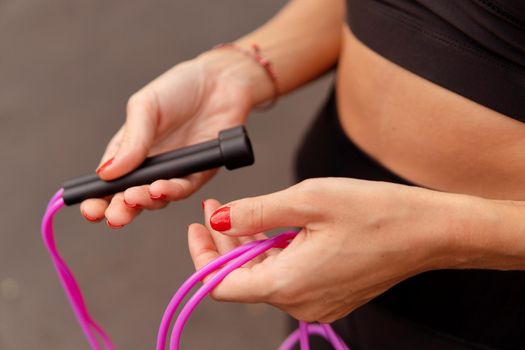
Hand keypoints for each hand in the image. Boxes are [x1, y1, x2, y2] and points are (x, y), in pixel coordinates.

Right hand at [80, 50, 268, 226]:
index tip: (89, 209)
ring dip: (145, 202)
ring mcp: (175, 172)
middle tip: (113, 215)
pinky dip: (172, 191)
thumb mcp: (146, 107)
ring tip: (134, 199)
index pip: (110, 182)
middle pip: (131, 197)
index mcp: (130, 151)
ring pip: (157, 198)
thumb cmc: (179, 88)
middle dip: (119, 209)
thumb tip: (107, 172)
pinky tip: (160, 189)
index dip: (98, 199)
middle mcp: (151, 167)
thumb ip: (131, 139)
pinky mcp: (200, 173)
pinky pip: (185, 188)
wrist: (220, 81)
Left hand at [189, 178, 472, 322]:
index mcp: (288, 283)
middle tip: (218, 208)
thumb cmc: (377, 212)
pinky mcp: (329, 295)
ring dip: (250, 246)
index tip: (197, 226)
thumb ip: (255, 212)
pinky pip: (288, 277)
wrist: (429, 231)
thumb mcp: (307, 200)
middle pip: (242, 279)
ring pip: (265, 276)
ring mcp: (316, 302)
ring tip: (246, 213)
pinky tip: (276, 229)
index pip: (221, 284)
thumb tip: (218, 218)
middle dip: (225, 243)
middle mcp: (300, 302)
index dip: (202, 255)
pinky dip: (274, 254)